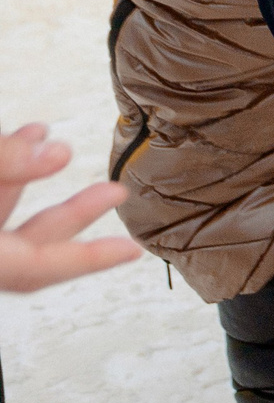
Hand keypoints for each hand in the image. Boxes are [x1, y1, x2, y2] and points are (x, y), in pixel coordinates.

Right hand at [0, 124, 142, 292]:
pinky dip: (8, 167)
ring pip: (2, 211)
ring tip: (49, 136)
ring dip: (31, 172)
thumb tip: (61, 152)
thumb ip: (6, 163)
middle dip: (74, 212)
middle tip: (116, 192)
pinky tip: (30, 134)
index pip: (36, 269)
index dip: (88, 259)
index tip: (132, 251)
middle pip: (27, 244)